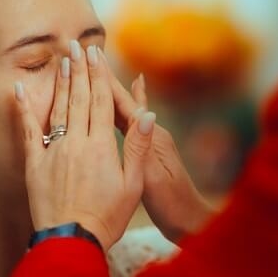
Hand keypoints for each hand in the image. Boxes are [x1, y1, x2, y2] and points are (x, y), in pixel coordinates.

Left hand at [14, 41, 154, 249]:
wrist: (71, 241)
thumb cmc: (107, 217)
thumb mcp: (133, 185)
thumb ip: (138, 148)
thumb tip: (148, 116)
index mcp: (101, 146)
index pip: (101, 102)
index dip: (99, 76)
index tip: (97, 55)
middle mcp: (76, 142)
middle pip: (78, 98)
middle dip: (79, 70)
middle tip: (77, 46)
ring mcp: (53, 151)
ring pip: (57, 109)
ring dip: (60, 82)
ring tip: (61, 60)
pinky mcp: (35, 164)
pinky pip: (28, 131)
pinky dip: (24, 108)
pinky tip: (19, 89)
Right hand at [106, 65, 214, 243]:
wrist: (189, 221)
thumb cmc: (171, 204)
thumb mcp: (152, 178)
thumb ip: (144, 147)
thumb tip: (143, 114)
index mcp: (150, 136)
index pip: (124, 103)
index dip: (106, 81)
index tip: (91, 58)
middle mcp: (150, 133)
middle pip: (122, 101)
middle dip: (104, 79)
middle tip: (88, 55)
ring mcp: (149, 142)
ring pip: (122, 111)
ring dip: (108, 92)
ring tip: (95, 71)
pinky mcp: (146, 153)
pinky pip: (126, 126)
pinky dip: (118, 113)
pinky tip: (120, 103)